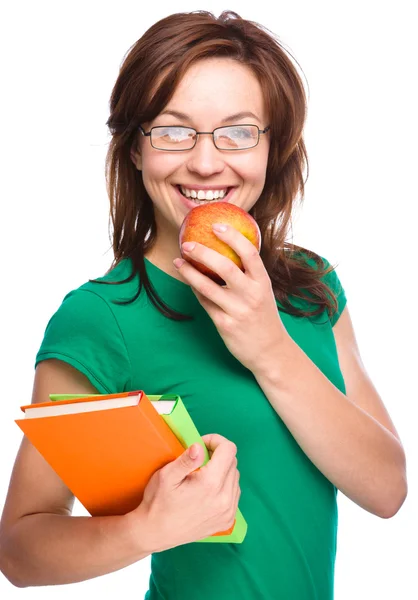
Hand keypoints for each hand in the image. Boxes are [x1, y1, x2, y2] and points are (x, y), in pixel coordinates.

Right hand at [133, 434, 240, 550]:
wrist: (155, 533)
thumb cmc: (158, 502)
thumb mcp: (166, 476)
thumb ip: (186, 460)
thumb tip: (199, 447)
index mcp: (211, 483)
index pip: (229, 449)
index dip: (215, 441)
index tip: (201, 445)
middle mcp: (225, 498)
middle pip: (233, 462)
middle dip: (218, 455)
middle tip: (199, 459)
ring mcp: (228, 512)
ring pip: (235, 477)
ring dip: (223, 470)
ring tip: (203, 475)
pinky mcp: (227, 521)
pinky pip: (234, 494)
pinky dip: (225, 486)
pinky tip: (208, 490)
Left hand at [173, 223, 288, 373]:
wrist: (270, 352)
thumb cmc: (263, 318)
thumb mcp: (263, 292)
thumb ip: (248, 275)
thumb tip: (224, 250)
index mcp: (262, 283)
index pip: (250, 253)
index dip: (233, 237)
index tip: (217, 225)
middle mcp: (251, 295)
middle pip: (225, 267)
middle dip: (203, 253)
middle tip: (187, 244)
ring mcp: (237, 311)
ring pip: (207, 286)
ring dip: (189, 272)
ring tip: (178, 262)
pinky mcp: (225, 325)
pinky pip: (205, 303)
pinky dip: (195, 291)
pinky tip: (189, 282)